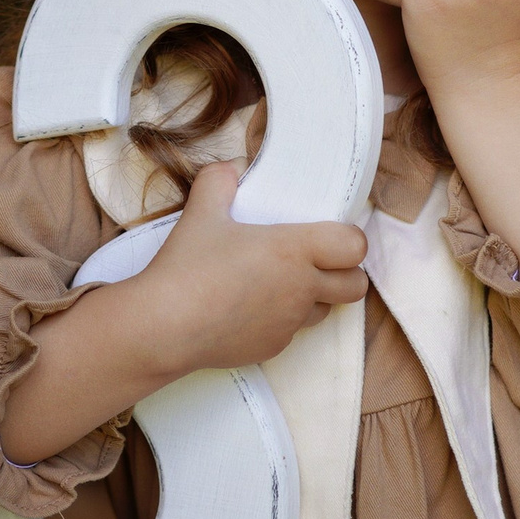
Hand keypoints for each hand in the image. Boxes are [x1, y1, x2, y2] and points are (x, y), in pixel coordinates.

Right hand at [0, 161, 367, 464]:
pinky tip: (249, 310)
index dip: (349, 239)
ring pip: (325, 311)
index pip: (355, 246)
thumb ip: (220, 180)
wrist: (164, 326)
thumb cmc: (187, 267)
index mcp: (295, 250)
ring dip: (313, 298)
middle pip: (355, 286)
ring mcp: (289, 324)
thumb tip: (231, 169)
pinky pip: (290, 333)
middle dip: (345, 273)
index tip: (329, 234)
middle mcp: (302, 289)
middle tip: (317, 262)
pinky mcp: (272, 349)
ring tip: (280, 286)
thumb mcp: (201, 210)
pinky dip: (280, 322)